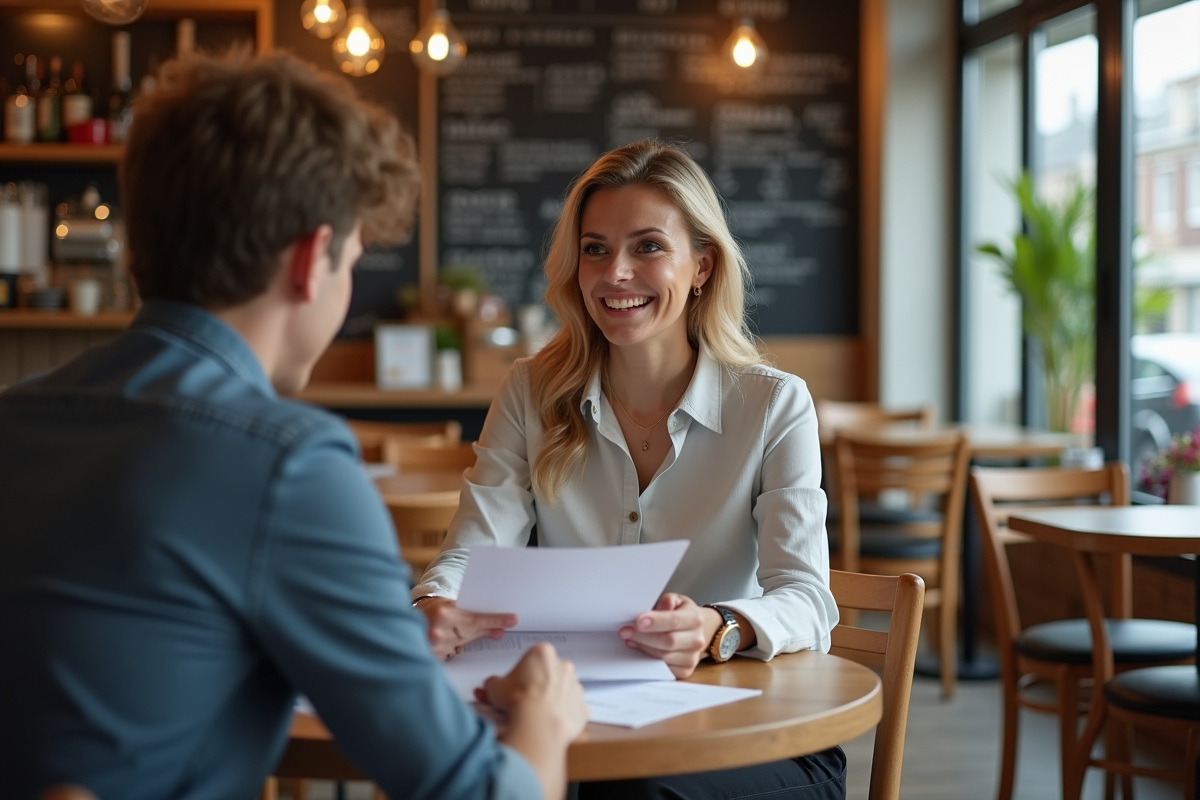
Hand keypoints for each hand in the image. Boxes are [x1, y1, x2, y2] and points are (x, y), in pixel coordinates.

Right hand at [417, 597, 516, 660]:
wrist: (405, 616)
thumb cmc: (430, 609)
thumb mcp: (449, 605)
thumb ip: (470, 617)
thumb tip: (496, 630)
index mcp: (444, 615)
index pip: (477, 620)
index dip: (496, 620)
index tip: (512, 620)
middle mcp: (439, 632)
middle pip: (472, 633)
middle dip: (486, 630)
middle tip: (499, 630)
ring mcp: (434, 647)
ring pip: (462, 644)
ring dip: (467, 639)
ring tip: (462, 631)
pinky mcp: (431, 657)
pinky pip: (451, 653)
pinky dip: (453, 646)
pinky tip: (449, 639)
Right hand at [481, 643, 587, 799]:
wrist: (537, 725)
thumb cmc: (518, 702)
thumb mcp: (494, 687)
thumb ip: (493, 682)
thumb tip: (491, 685)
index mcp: (543, 653)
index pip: (532, 658)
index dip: (522, 672)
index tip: (517, 682)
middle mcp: (563, 666)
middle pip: (550, 672)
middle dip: (539, 683)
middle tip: (524, 697)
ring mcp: (575, 687)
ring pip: (563, 690)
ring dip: (553, 698)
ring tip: (536, 713)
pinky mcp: (581, 707)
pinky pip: (573, 710)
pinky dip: (564, 715)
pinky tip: (550, 722)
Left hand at [619, 593, 722, 678]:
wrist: (694, 630)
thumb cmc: (681, 614)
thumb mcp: (676, 600)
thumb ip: (667, 601)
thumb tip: (660, 608)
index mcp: (695, 619)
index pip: (674, 621)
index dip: (655, 622)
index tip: (638, 622)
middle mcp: (697, 639)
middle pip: (668, 641)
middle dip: (643, 637)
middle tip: (625, 632)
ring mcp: (692, 657)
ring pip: (664, 656)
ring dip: (644, 648)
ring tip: (630, 640)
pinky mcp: (685, 670)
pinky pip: (664, 669)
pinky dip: (649, 661)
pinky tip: (641, 651)